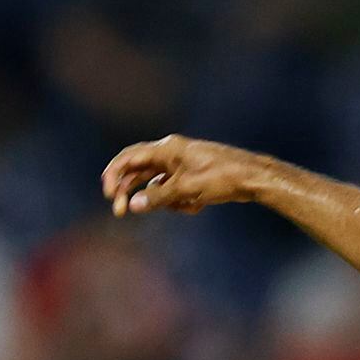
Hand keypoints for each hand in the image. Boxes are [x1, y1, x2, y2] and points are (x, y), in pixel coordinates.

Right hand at [102, 135, 262, 216]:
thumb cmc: (221, 177)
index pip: (129, 157)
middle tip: (120, 211)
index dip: (114, 174)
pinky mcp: (193, 177)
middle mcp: (171, 154)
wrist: (252, 178)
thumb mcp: (186, 189)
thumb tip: (133, 205)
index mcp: (166, 149)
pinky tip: (198, 206)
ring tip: (186, 205)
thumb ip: (158, 197)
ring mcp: (182, 166)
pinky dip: (182, 202)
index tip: (107, 194)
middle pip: (140, 173)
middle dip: (131, 192)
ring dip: (165, 201)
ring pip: (159, 186)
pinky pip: (176, 192)